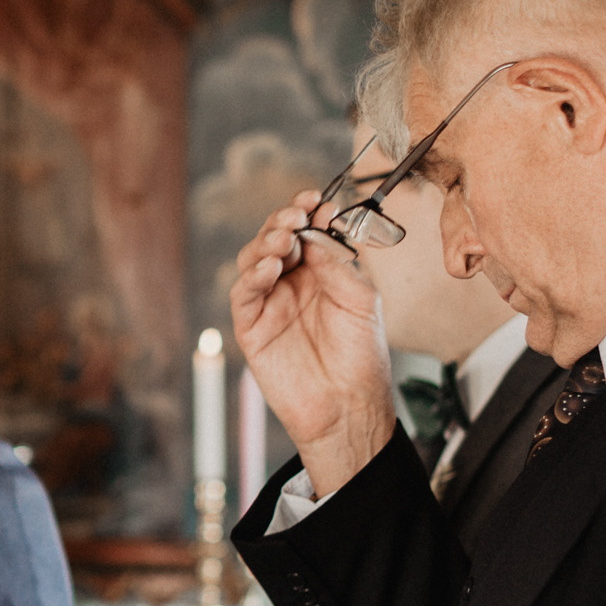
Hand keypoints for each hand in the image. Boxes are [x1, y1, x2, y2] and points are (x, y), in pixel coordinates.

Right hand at [230, 192, 397, 497]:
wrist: (350, 405)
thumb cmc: (361, 357)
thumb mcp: (362, 299)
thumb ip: (338, 264)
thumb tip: (314, 234)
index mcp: (320, 274)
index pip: (305, 232)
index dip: (307, 212)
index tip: (316, 200)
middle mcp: (292, 284)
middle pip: (274, 239)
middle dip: (283, 221)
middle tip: (296, 216)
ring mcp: (270, 305)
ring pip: (254, 261)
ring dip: (266, 243)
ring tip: (284, 239)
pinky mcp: (252, 329)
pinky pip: (243, 295)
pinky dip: (253, 276)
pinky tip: (270, 266)